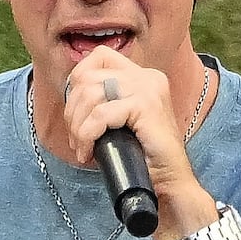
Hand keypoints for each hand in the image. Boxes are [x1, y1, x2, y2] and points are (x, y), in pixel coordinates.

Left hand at [57, 42, 200, 217]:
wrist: (169, 183)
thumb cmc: (142, 158)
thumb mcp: (120, 122)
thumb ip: (104, 102)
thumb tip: (71, 98)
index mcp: (142, 76)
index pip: (98, 57)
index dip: (77, 81)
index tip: (77, 113)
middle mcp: (147, 77)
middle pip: (88, 76)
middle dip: (72, 110)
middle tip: (77, 138)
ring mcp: (148, 89)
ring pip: (90, 94)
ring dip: (77, 125)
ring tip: (83, 147)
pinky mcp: (146, 106)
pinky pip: (100, 115)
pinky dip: (87, 135)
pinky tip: (88, 153)